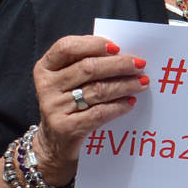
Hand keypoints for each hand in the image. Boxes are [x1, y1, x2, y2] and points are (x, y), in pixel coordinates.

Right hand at [32, 35, 144, 181]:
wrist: (55, 143)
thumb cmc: (69, 104)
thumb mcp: (68, 82)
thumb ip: (86, 66)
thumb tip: (122, 55)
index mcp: (45, 68)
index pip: (66, 47)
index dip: (93, 44)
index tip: (117, 47)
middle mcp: (46, 86)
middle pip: (88, 68)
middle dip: (118, 65)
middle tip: (140, 65)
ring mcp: (54, 107)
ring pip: (97, 90)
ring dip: (125, 85)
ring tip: (142, 83)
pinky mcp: (65, 127)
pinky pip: (99, 113)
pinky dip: (119, 106)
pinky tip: (131, 102)